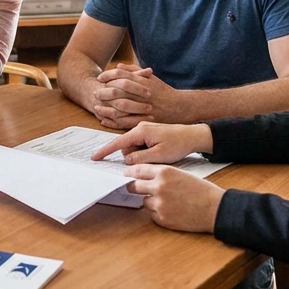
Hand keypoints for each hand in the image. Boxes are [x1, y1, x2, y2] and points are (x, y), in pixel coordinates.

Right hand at [90, 122, 211, 164]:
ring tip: (158, 154)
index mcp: (140, 131)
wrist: (194, 136)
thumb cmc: (178, 144)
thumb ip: (139, 158)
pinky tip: (158, 151)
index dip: (105, 151)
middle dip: (133, 156)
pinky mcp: (150, 132)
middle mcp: (140, 127)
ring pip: (134, 146)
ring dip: (141, 154)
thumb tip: (126, 160)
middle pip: (126, 146)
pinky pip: (141, 144)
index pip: (118, 142)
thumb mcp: (158, 155)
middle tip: (152, 158)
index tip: (94, 157)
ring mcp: (145, 129)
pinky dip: (146, 150)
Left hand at [92, 64, 184, 127]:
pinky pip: (126, 122)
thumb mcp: (150, 77)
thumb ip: (134, 70)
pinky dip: (113, 122)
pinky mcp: (144, 120)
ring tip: (96, 107)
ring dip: (106, 108)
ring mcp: (143, 107)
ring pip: (120, 107)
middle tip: (95, 93)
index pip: (121, 75)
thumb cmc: (163, 91)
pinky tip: (104, 121)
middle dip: (104, 92)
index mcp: (143, 81)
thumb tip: (117, 66)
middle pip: (118, 91)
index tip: (99, 78)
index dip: (108, 76)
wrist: (180, 107)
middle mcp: (142, 93)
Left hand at [124, 164, 222, 232]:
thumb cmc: (201, 190)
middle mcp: (159, 187)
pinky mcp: (162, 218)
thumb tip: (144, 177)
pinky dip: (158, 213)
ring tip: (168, 202)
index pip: (138, 170)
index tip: (126, 174)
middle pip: (134, 186)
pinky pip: (152, 214)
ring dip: (151, 201)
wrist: (215, 208)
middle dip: (133, 187)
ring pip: (144, 201)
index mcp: (165, 172)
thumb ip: (162, 175)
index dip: (130, 172)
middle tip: (133, 188)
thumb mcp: (181, 174)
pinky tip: (173, 211)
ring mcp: (159, 204)